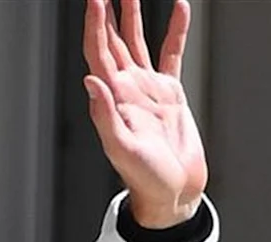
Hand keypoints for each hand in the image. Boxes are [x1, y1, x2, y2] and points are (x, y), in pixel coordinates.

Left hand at [83, 0, 205, 227]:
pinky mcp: (170, 93)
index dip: (94, 23)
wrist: (173, 193)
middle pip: (113, 39)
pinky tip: (179, 8)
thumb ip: (105, 116)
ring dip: (132, 15)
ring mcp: (148, 88)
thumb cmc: (145, 179)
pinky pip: (172, 54)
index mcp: (113, 97)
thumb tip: (91, 82)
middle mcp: (127, 87)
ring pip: (137, 41)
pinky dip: (176, 31)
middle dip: (107, 11)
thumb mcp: (122, 149)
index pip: (99, 51)